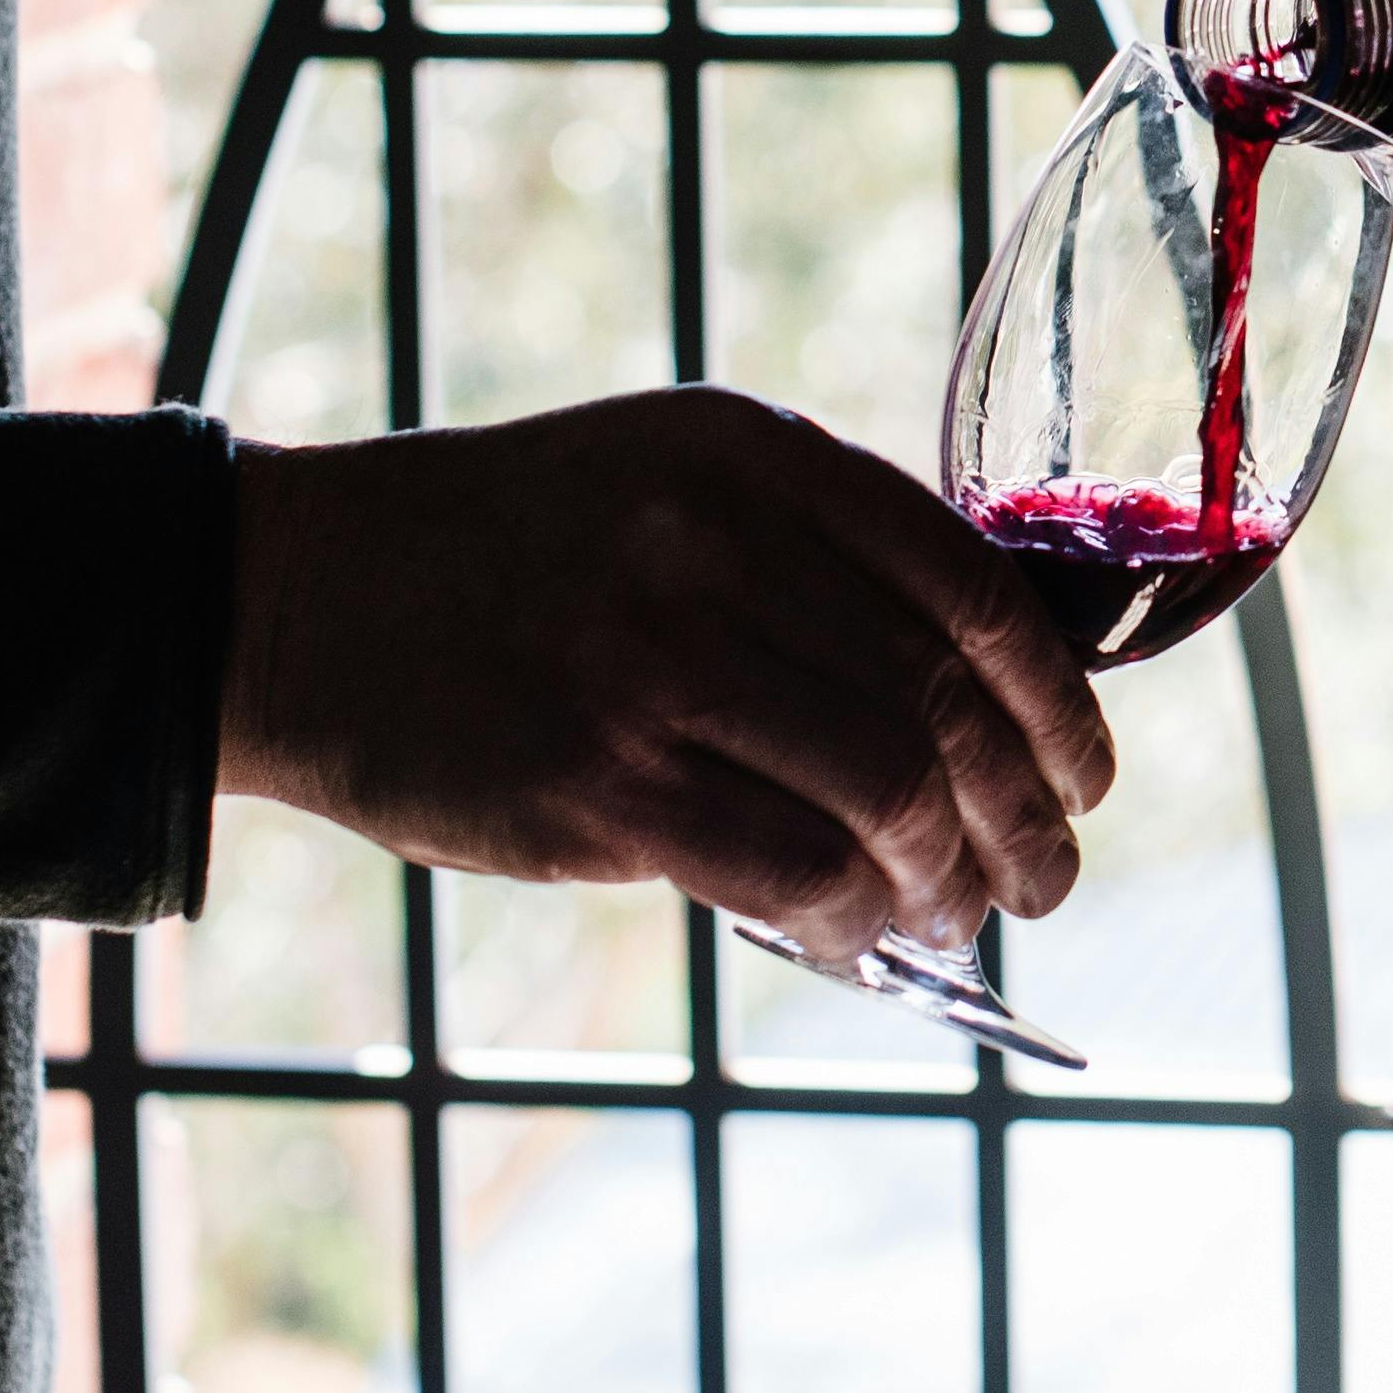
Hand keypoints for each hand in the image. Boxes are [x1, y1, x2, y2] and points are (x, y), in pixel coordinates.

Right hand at [218, 387, 1115, 970]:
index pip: (969, 586)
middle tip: (1050, 873)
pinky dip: (850, 921)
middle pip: (942, 702)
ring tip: (961, 911)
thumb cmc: (515, 552)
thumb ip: (816, 550)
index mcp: (755, 453)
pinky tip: (859, 939)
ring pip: (882, 794)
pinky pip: (785, 870)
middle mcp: (715, 544)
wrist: (303, 594)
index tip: (1089, 771)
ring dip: (948, 876)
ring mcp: (652, 664)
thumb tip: (989, 692)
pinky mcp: (596, 784)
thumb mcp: (673, 478)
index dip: (1057, 700)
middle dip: (1025, 810)